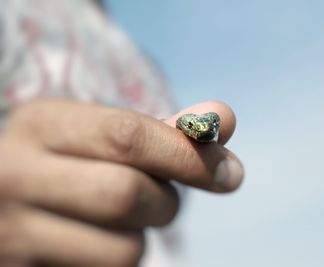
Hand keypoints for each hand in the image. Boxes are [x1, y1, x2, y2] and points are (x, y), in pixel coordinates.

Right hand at [0, 99, 243, 266]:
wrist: (11, 195)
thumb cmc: (74, 160)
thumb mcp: (105, 135)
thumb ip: (166, 129)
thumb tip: (224, 117)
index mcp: (42, 123)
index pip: (128, 137)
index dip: (189, 156)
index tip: (230, 171)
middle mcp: (15, 174)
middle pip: (128, 194)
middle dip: (167, 200)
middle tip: (163, 196)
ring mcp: (13, 232)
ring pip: (124, 248)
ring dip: (143, 235)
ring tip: (120, 218)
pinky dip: (123, 257)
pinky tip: (100, 240)